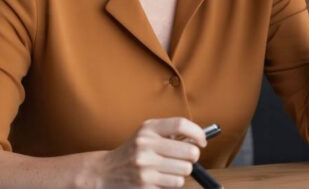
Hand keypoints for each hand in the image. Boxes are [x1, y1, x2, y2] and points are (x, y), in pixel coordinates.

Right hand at [86, 117, 205, 187]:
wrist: (106, 171)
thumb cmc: (133, 152)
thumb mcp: (147, 135)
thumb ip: (169, 134)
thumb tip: (198, 140)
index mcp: (147, 129)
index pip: (180, 125)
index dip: (197, 133)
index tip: (201, 141)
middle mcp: (145, 146)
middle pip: (189, 152)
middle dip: (192, 157)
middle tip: (187, 158)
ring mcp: (145, 167)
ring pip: (184, 171)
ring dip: (182, 172)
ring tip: (170, 169)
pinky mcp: (145, 185)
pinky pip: (175, 184)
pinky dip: (172, 182)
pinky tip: (161, 178)